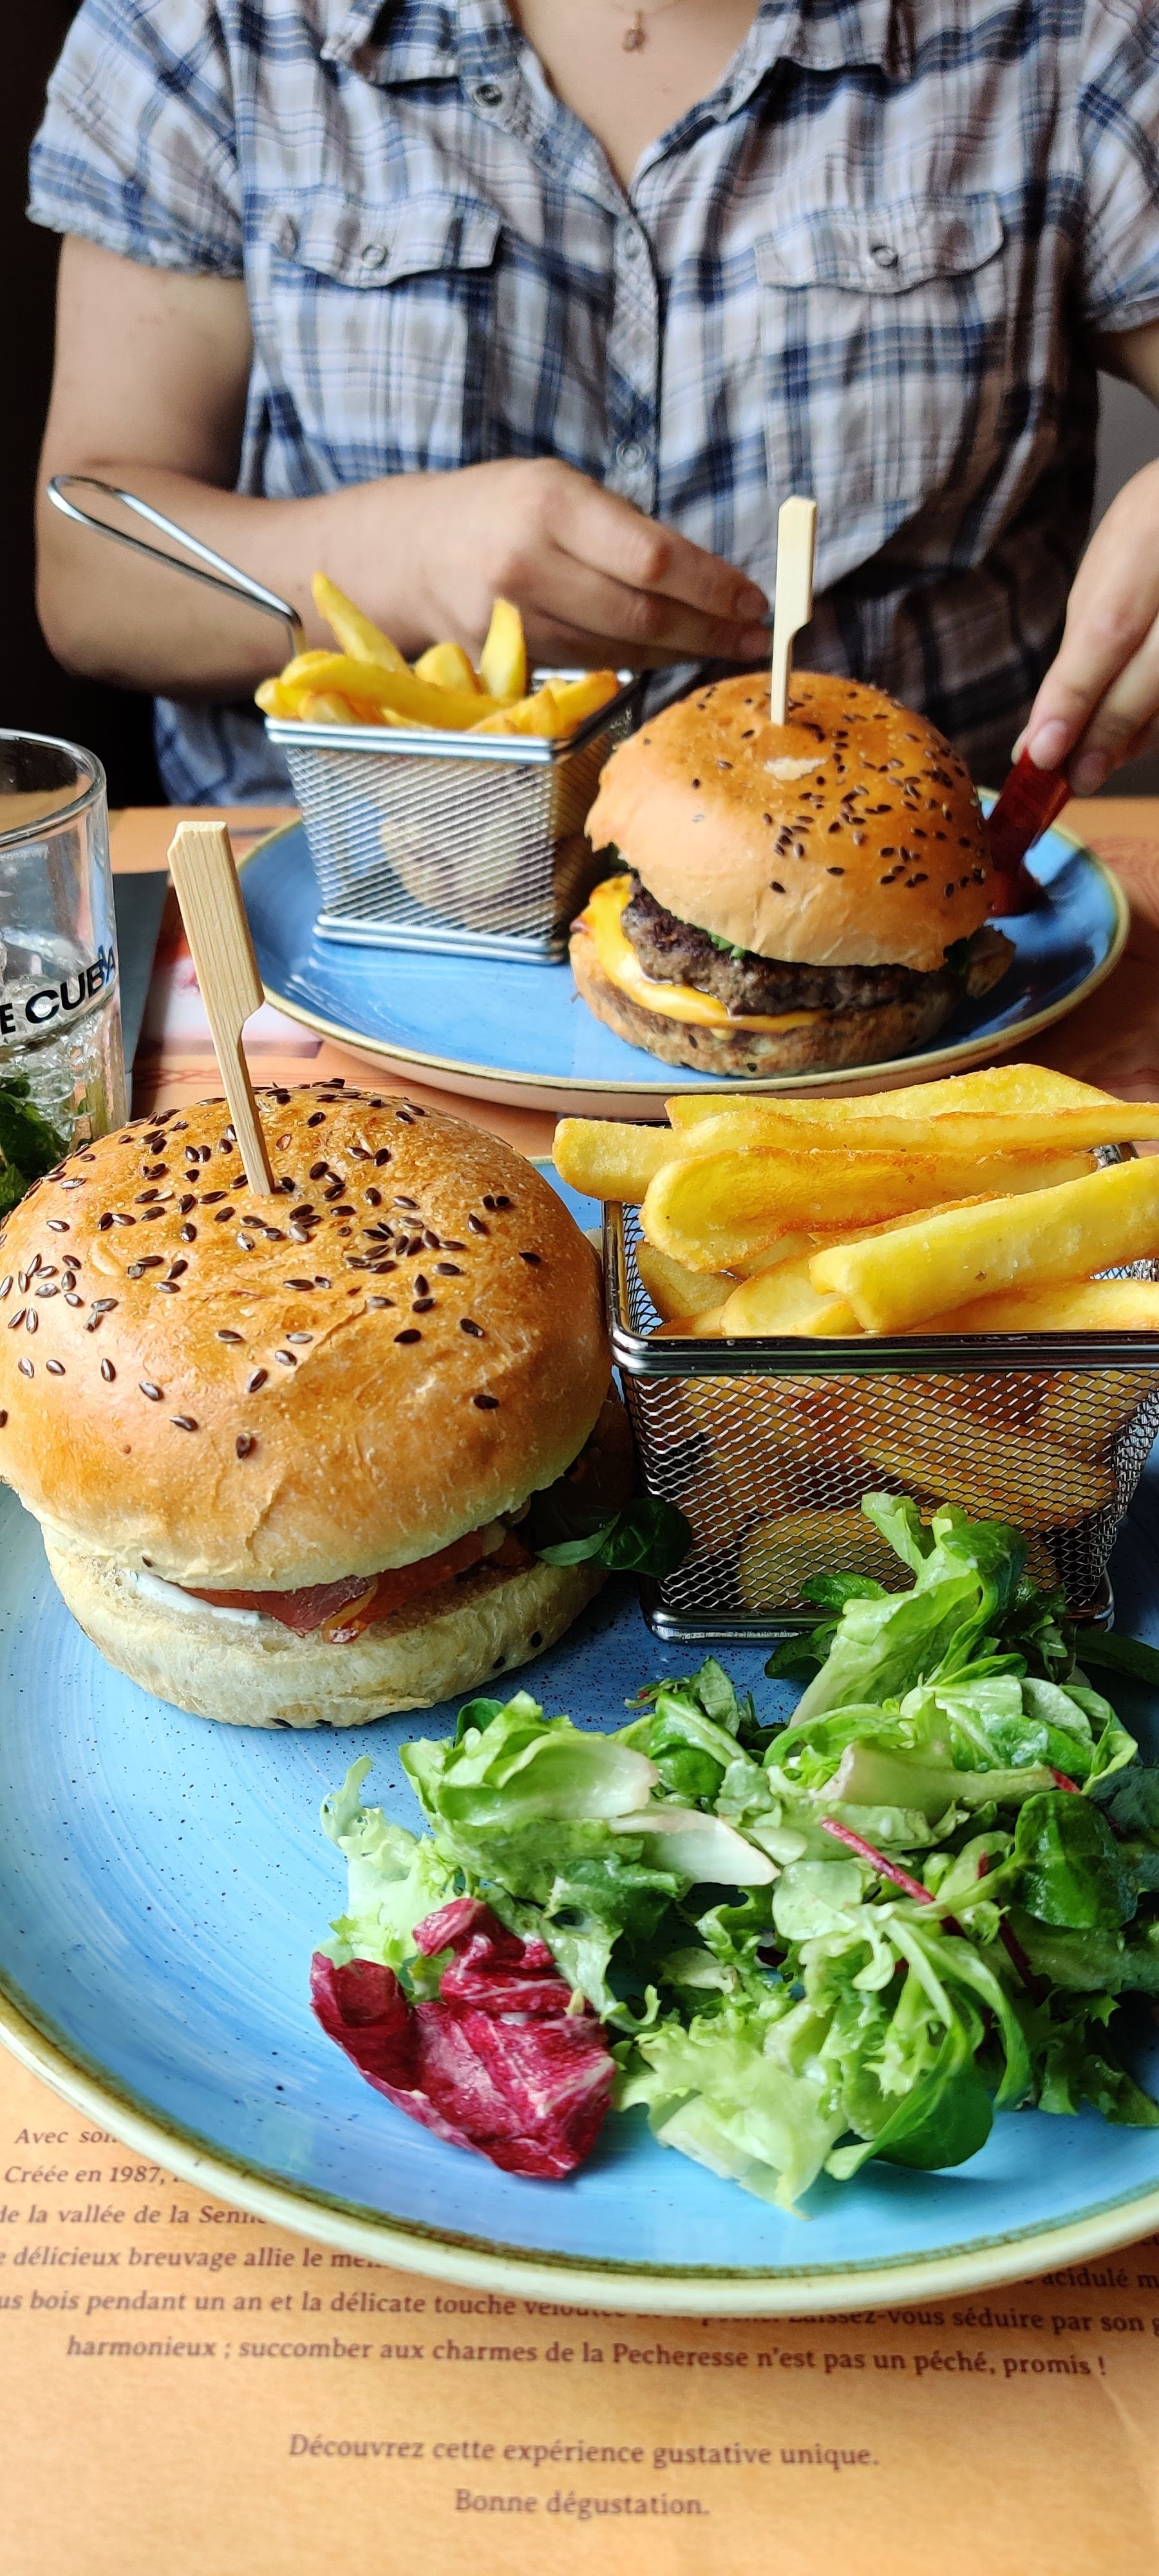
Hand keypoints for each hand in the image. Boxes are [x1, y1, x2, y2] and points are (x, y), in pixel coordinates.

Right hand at [386, 457, 768, 670]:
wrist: (412, 553)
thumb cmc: (501, 510)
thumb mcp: (560, 488)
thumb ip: (624, 530)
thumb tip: (708, 577)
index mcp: (550, 506)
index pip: (652, 559)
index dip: (713, 586)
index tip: (753, 599)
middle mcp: (528, 566)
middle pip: (642, 613)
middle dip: (710, 628)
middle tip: (755, 635)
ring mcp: (517, 620)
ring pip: (622, 647)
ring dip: (683, 650)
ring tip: (726, 645)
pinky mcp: (512, 660)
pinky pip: (594, 663)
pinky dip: (641, 660)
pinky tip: (672, 652)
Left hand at [1019, 458, 1158, 791]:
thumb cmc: (1153, 529)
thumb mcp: (1109, 570)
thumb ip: (1080, 649)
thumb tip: (1043, 732)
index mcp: (1151, 536)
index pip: (1109, 630)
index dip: (1075, 697)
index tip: (1041, 752)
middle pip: (1152, 670)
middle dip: (1105, 733)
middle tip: (1070, 778)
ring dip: (1133, 738)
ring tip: (1093, 765)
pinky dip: (1157, 723)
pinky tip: (1132, 739)